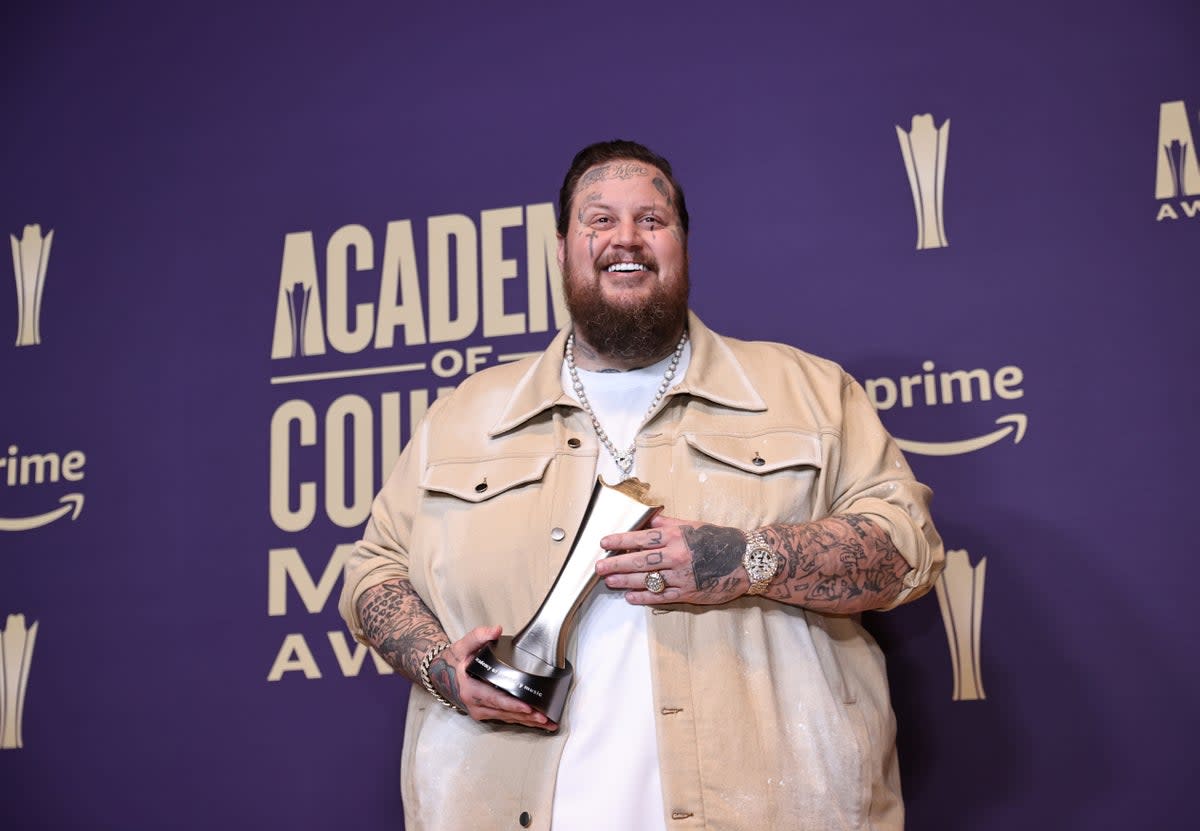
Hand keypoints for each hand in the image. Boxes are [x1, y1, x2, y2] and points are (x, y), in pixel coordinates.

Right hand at [428, 625, 557, 730]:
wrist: (440, 674)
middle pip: (505, 712)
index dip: (512, 704)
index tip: (528, 707)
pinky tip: (536, 722)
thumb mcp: (463, 645)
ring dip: (527, 721)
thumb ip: (479, 636)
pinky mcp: (485, 714)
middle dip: (526, 716)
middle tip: (545, 718)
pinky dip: (521, 721)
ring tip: (547, 722)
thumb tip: (495, 630)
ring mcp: (480, 711)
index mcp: (470, 689)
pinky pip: (505, 718)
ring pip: (507, 718)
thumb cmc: (454, 660)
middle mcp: (475, 704)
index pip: (495, 699)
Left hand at [595, 515, 748, 604]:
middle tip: (599, 567)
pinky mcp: (688, 593)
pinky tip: (630, 597)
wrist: (745, 560)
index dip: (620, 540)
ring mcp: (682, 576)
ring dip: (625, 581)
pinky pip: (661, 596)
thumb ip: (666, 524)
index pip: (641, 537)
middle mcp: (677, 556)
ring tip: (609, 581)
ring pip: (647, 580)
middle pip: (640, 561)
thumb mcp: (691, 526)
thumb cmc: (718, 540)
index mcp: (676, 537)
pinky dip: (644, 597)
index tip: (604, 542)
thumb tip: (644, 520)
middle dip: (616, 564)